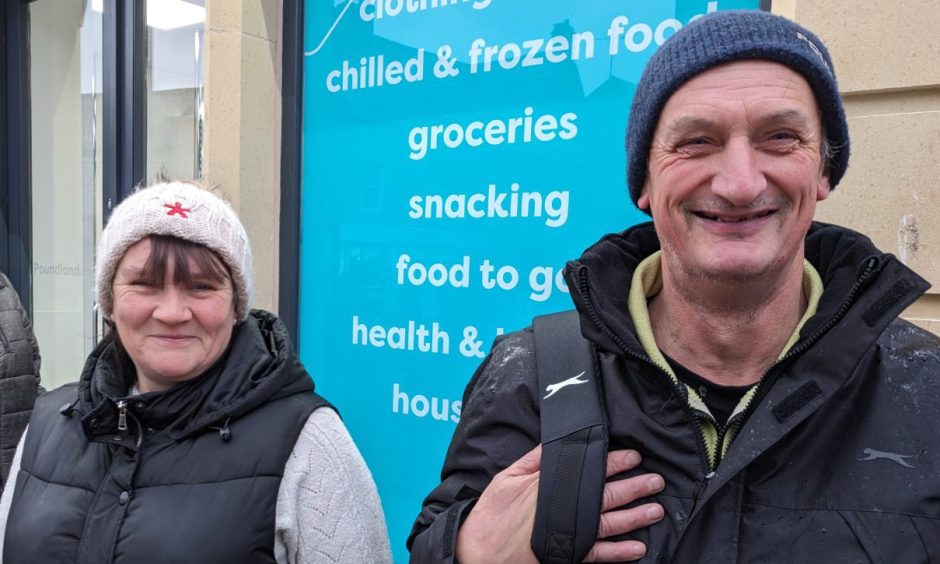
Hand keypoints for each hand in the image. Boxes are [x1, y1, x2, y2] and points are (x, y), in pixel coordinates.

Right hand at [456, 445, 664, 563]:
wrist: (479, 552)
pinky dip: (620, 553)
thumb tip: (556, 443)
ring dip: (635, 516)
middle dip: (635, 486)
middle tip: (657, 481)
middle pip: (607, 495)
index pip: (591, 469)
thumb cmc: (491, 514)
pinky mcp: (568, 556)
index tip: (634, 457)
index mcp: (551, 485)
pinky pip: (600, 555)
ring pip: (610, 523)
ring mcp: (570, 534)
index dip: (615, 462)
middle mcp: (565, 509)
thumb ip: (534, 460)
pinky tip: (638, 548)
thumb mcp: (508, 477)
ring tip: (656, 510)